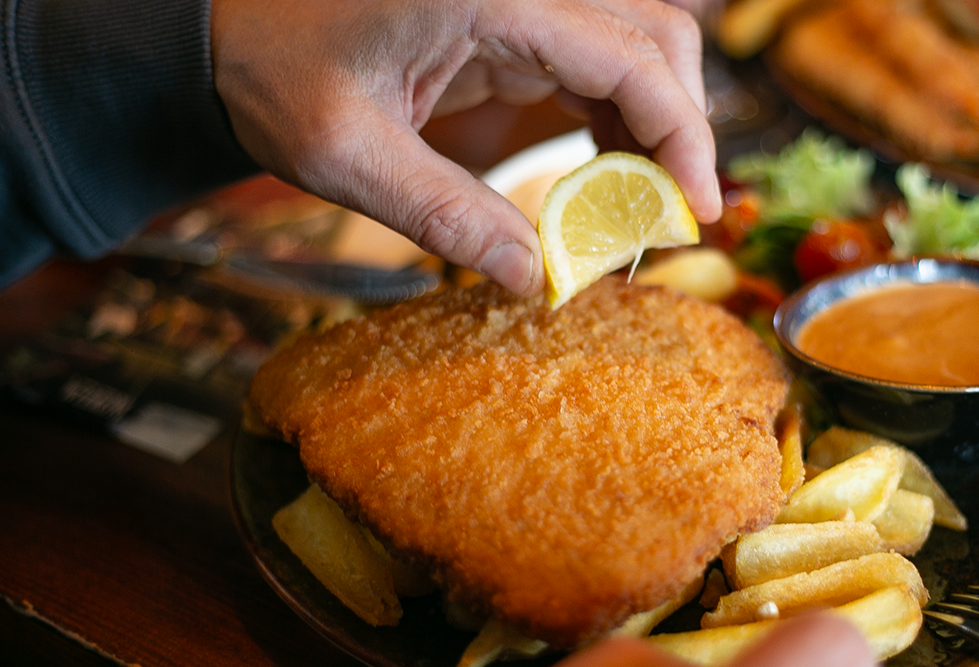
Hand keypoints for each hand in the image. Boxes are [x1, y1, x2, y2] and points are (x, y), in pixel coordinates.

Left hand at [210, 0, 719, 296]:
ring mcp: (518, 3)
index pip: (628, 52)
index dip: (680, 133)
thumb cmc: (273, 71)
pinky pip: (594, 66)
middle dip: (681, 127)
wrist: (231, 31)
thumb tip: (529, 277)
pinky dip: (617, 124)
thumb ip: (444, 215)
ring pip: (636, 47)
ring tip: (644, 213)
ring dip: (655, 128)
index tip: (697, 211)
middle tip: (674, 219)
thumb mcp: (345, 153)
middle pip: (655, 36)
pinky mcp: (510, 26)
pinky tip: (608, 182)